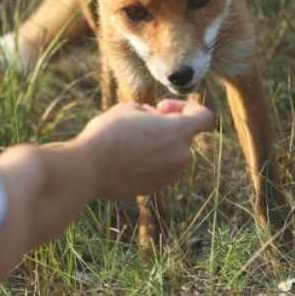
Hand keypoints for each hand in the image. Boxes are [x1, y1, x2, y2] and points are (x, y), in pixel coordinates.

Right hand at [75, 99, 213, 198]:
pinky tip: (124, 158)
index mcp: (179, 132)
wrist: (89, 168)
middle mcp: (180, 156)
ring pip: (170, 155)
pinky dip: (147, 163)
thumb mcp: (129, 109)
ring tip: (128, 141)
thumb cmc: (109, 133)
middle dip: (166, 128)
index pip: (204, 117)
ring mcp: (169, 175)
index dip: (187, 107)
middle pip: (183, 137)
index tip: (163, 108)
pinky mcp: (154, 188)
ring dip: (157, 146)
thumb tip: (153, 119)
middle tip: (139, 123)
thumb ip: (150, 112)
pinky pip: (158, 170)